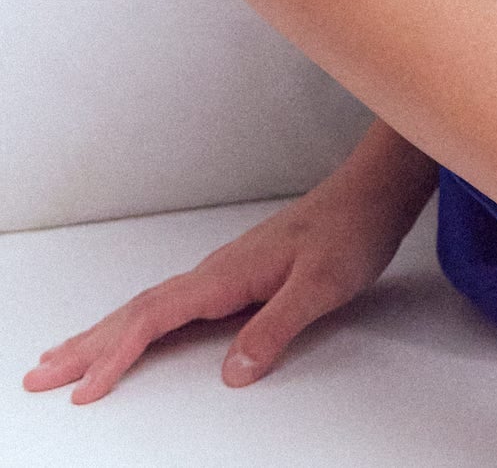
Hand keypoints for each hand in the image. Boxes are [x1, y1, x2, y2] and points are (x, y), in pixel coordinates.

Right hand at [21, 128, 435, 402]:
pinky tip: (133, 332)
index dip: (116, 355)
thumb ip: (276, 327)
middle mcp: (217, 270)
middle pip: (137, 311)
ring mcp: (224, 271)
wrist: (374, 192)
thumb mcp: (322, 287)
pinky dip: (139, 322)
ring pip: (150, 305)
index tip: (83, 387)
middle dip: (87, 345)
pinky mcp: (237, 275)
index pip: (156, 317)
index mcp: (227, 274)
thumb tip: (232, 373)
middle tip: (40, 376)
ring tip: (65, 358)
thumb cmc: (351, 233)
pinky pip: (172, 303)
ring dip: (104, 333)